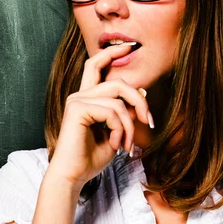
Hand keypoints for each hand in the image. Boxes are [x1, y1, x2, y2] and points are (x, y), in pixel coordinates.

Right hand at [46, 43, 151, 191]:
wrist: (73, 176)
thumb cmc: (91, 158)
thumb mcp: (115, 133)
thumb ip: (124, 113)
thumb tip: (140, 93)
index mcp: (86, 98)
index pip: (96, 65)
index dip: (112, 53)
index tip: (129, 46)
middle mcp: (80, 95)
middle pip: (117, 82)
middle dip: (138, 99)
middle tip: (149, 121)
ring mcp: (77, 100)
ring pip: (118, 99)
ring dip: (130, 125)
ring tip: (127, 145)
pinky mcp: (77, 109)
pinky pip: (112, 111)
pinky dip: (120, 130)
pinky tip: (116, 146)